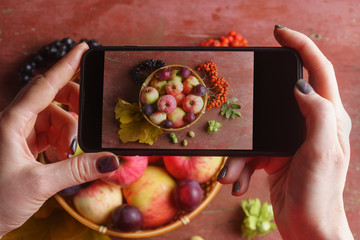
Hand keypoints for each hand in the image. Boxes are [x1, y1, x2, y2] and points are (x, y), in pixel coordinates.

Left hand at [0, 43, 119, 235]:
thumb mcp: (40, 184)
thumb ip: (77, 170)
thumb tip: (110, 160)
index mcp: (11, 123)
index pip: (44, 84)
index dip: (66, 64)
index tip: (83, 48)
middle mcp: (12, 122)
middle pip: (49, 97)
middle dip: (73, 106)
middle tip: (88, 120)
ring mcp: (16, 133)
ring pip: (51, 116)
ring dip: (68, 131)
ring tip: (71, 152)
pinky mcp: (20, 145)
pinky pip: (47, 132)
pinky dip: (61, 140)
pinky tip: (63, 155)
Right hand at [217, 26, 352, 239]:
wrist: (308, 228)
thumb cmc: (319, 192)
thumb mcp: (322, 150)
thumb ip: (316, 112)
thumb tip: (300, 84)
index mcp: (327, 116)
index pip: (317, 70)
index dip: (300, 46)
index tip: (278, 33)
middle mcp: (310, 123)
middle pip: (280, 97)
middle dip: (256, 103)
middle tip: (238, 99)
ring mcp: (291, 140)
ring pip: (258, 130)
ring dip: (242, 153)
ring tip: (233, 174)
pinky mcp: (275, 156)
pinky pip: (252, 152)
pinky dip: (241, 167)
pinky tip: (237, 184)